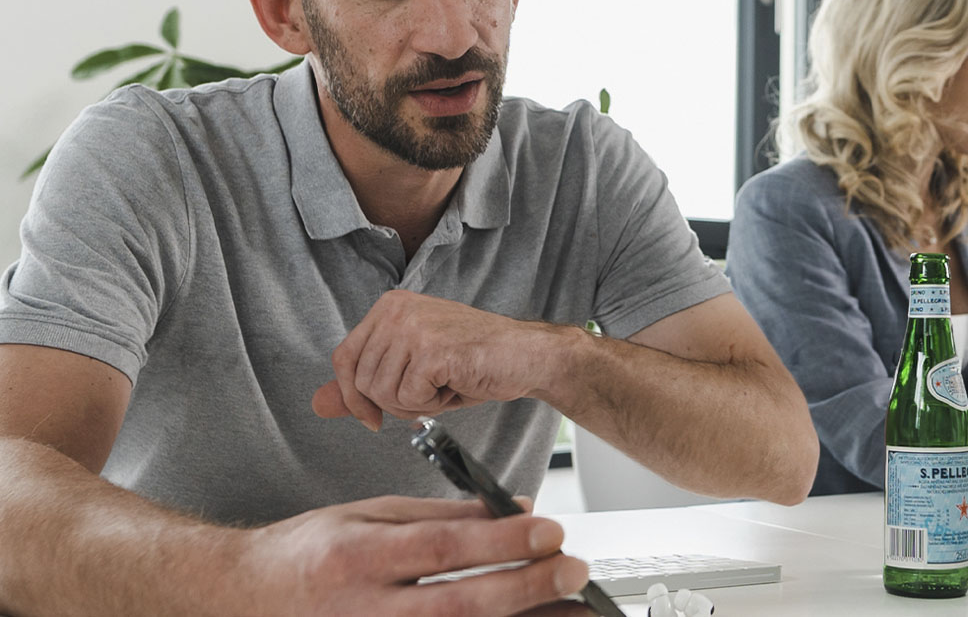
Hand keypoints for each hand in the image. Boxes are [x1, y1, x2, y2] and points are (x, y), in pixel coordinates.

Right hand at [245, 495, 590, 616]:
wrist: (247, 599)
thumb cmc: (310, 553)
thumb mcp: (369, 515)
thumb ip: (439, 514)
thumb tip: (507, 507)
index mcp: (358, 556)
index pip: (439, 548)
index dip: (498, 540)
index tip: (548, 528)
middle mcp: (364, 610)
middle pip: (458, 605)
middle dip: (524, 587)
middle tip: (574, 568)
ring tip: (573, 610)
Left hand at [312, 290, 553, 429]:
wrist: (525, 356)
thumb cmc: (471, 362)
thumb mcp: (410, 371)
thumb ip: (362, 386)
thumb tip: (317, 404)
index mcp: (388, 306)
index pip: (343, 358)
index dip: (354, 396)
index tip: (373, 416)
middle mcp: (397, 309)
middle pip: (361, 381)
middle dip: (393, 402)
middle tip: (428, 390)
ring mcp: (415, 326)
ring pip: (383, 393)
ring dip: (415, 404)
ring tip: (444, 384)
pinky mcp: (433, 349)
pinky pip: (409, 399)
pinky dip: (432, 405)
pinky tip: (454, 385)